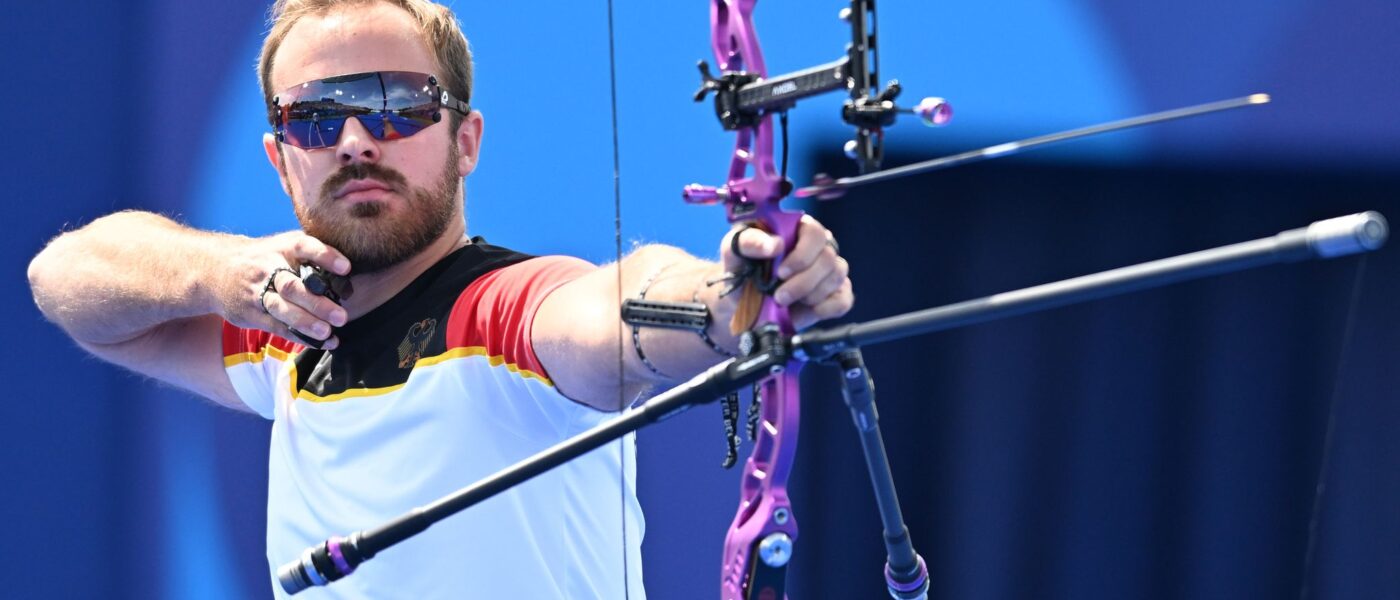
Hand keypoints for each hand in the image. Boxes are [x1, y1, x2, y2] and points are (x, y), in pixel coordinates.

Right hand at [216, 232, 350, 348]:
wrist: (216, 269)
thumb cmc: (264, 258)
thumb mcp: (283, 246)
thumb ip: (311, 254)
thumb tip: (352, 268)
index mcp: (281, 248)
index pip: (304, 247)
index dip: (325, 256)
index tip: (346, 268)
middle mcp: (267, 268)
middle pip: (292, 286)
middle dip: (317, 303)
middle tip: (342, 316)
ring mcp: (256, 292)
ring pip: (281, 309)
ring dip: (306, 323)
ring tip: (328, 333)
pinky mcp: (250, 314)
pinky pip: (276, 327)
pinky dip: (300, 337)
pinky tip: (322, 342)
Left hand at [720, 215, 852, 329]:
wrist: (743, 302)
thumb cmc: (743, 268)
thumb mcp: (735, 250)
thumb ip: (750, 241)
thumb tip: (775, 245)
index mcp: (799, 229)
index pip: (815, 233)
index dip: (802, 255)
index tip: (781, 272)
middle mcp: (820, 247)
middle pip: (828, 259)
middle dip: (803, 282)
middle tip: (779, 296)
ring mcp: (831, 271)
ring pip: (836, 278)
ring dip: (809, 295)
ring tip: (786, 301)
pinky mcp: (836, 294)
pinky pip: (843, 300)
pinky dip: (825, 308)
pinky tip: (806, 309)